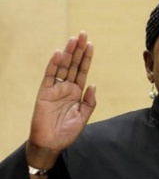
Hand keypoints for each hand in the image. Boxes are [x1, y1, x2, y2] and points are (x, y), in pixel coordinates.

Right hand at [27, 31, 96, 168]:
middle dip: (78, 49)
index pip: (82, 71)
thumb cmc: (67, 132)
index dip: (86, 58)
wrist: (51, 143)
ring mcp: (55, 89)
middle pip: (73, 64)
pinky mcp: (45, 93)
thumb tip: (93, 85)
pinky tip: (58, 53)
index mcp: (77, 92)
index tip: (91, 44)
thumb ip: (89, 101)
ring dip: (68, 52)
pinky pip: (49, 76)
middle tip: (83, 34)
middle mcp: (66, 88)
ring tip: (73, 39)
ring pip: (62, 67)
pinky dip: (53, 64)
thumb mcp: (83, 116)